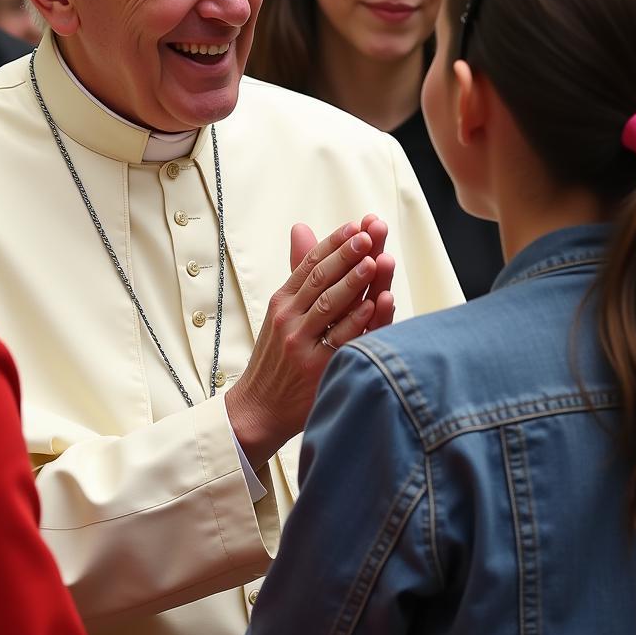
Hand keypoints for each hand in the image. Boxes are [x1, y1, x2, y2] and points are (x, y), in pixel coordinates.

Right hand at [226, 220, 395, 468]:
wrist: (260, 409)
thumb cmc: (277, 358)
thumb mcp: (280, 311)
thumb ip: (299, 270)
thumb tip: (302, 228)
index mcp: (282, 301)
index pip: (309, 263)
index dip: (333, 242)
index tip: (355, 225)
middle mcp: (289, 319)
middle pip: (321, 280)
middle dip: (347, 254)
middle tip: (368, 234)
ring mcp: (302, 345)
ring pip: (331, 306)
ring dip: (355, 282)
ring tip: (375, 260)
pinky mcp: (317, 370)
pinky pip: (341, 340)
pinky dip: (358, 320)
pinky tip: (374, 303)